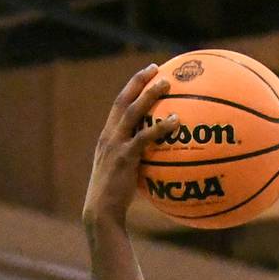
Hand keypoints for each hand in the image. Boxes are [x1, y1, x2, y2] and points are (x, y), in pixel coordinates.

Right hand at [81, 66, 180, 231]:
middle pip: (123, 100)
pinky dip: (160, 127)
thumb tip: (163, 157)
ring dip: (149, 95)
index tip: (148, 73)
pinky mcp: (124, 157)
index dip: (132, 87)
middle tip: (157, 68)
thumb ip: (139, 160)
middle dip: (139, 81)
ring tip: (167, 83)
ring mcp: (115, 145)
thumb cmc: (116, 198)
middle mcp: (109, 136)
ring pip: (132, 112)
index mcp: (108, 137)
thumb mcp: (125, 173)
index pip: (118, 105)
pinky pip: (144, 137)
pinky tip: (176, 122)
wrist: (102, 211)